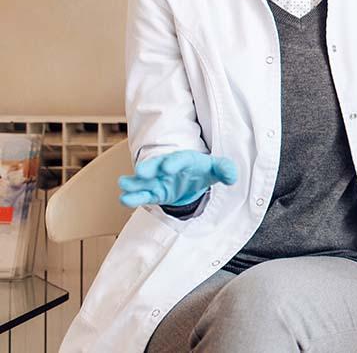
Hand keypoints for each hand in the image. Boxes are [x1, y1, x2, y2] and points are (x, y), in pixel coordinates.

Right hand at [117, 150, 237, 207]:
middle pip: (156, 165)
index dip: (174, 162)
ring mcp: (158, 180)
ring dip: (134, 183)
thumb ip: (225, 169)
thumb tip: (231, 176)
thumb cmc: (202, 170)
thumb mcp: (216, 169)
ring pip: (143, 180)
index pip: (180, 159)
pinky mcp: (153, 193)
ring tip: (124, 185)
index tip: (169, 167)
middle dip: (149, 168)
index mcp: (185, 159)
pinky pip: (141, 194)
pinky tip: (125, 198)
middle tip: (141, 172)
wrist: (192, 179)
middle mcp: (167, 167)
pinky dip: (133, 196)